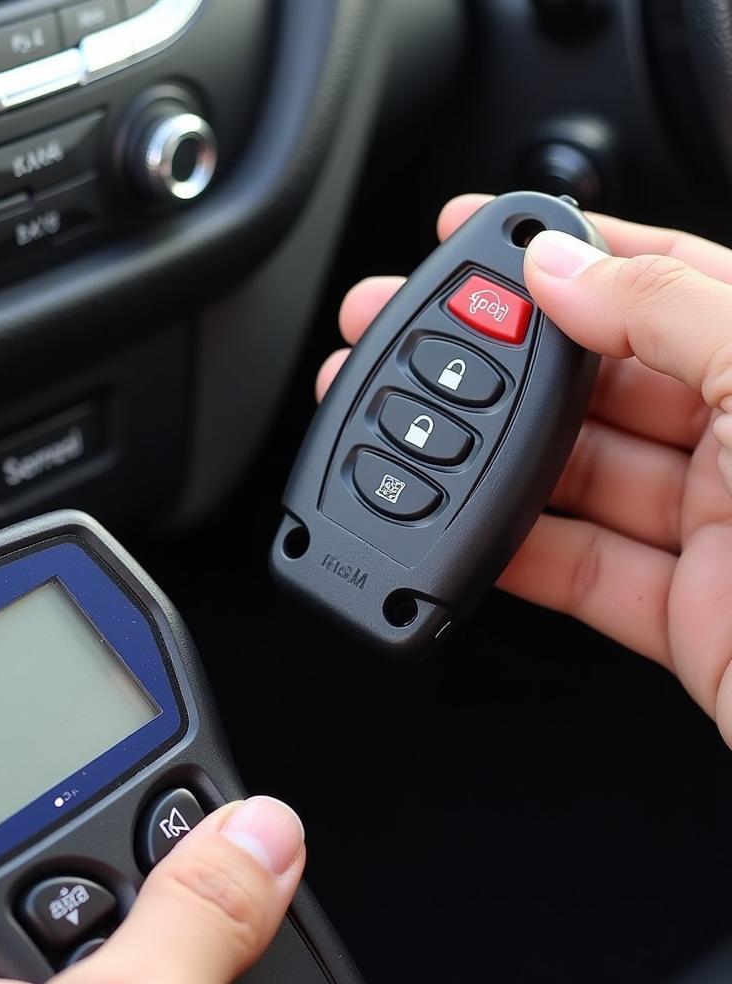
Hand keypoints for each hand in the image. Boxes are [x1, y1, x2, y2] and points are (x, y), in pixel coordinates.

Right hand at [320, 195, 731, 743]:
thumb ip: (672, 311)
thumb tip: (562, 269)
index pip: (661, 279)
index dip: (566, 249)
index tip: (480, 237)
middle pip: (599, 379)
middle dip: (497, 356)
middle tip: (411, 336)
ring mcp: (723, 530)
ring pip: (576, 476)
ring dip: (488, 455)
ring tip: (411, 428)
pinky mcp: (689, 616)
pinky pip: (578, 570)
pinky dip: (512, 550)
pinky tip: (463, 523)